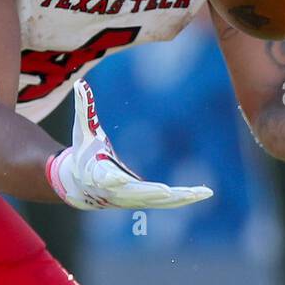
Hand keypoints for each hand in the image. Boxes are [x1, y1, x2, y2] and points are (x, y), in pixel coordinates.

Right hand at [46, 80, 213, 209]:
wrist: (80, 185)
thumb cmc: (83, 152)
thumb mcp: (83, 130)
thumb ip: (84, 108)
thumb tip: (80, 82)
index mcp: (97, 174)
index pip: (105, 177)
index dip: (113, 179)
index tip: (121, 178)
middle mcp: (116, 191)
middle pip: (135, 194)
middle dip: (150, 193)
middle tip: (166, 191)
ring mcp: (131, 199)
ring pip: (157, 201)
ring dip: (179, 198)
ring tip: (202, 193)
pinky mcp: (144, 201)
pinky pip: (166, 203)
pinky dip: (183, 199)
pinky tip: (203, 193)